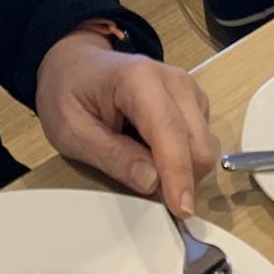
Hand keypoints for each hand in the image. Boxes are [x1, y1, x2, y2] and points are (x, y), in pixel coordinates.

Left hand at [34, 34, 215, 218]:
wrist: (76, 63)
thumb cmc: (68, 93)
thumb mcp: (71, 131)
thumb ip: (112, 156)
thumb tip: (152, 182)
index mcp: (140, 80)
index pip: (169, 132)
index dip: (178, 174)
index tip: (181, 210)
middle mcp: (175, 80)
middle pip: (198, 144)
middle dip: (181, 177)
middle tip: (145, 189)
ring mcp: (189, 89)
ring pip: (205, 146)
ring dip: (182, 169)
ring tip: (141, 161)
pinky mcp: (194, 101)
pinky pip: (200, 141)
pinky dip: (182, 158)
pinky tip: (152, 150)